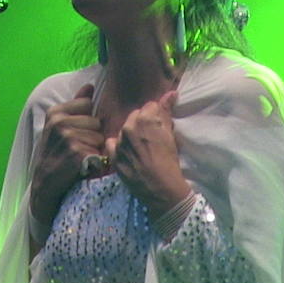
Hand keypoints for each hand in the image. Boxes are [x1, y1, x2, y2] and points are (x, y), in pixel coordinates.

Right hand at [29, 84, 101, 227]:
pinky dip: (94, 162)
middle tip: (76, 149)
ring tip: (78, 158)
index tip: (74, 133)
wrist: (45, 184)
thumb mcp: (60, 126)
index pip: (87, 104)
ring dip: (93, 150)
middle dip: (92, 136)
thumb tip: (90, 86)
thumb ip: (76, 104)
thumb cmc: (55, 154)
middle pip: (96, 122)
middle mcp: (59, 122)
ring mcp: (67, 137)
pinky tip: (82, 167)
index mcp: (55, 112)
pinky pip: (98, 152)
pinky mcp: (76, 153)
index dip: (86, 121)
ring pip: (99, 138)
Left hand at [106, 90, 190, 217]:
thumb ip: (167, 111)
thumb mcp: (171, 135)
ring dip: (131, 135)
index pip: (150, 107)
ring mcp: (119, 142)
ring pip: (124, 129)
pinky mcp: (113, 156)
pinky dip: (118, 146)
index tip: (160, 126)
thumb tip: (171, 93)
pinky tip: (128, 153)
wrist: (161, 189)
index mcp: (145, 119)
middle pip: (136, 116)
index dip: (156, 116)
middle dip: (143, 123)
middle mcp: (129, 127)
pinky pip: (112, 143)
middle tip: (151, 137)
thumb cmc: (170, 161)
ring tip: (141, 148)